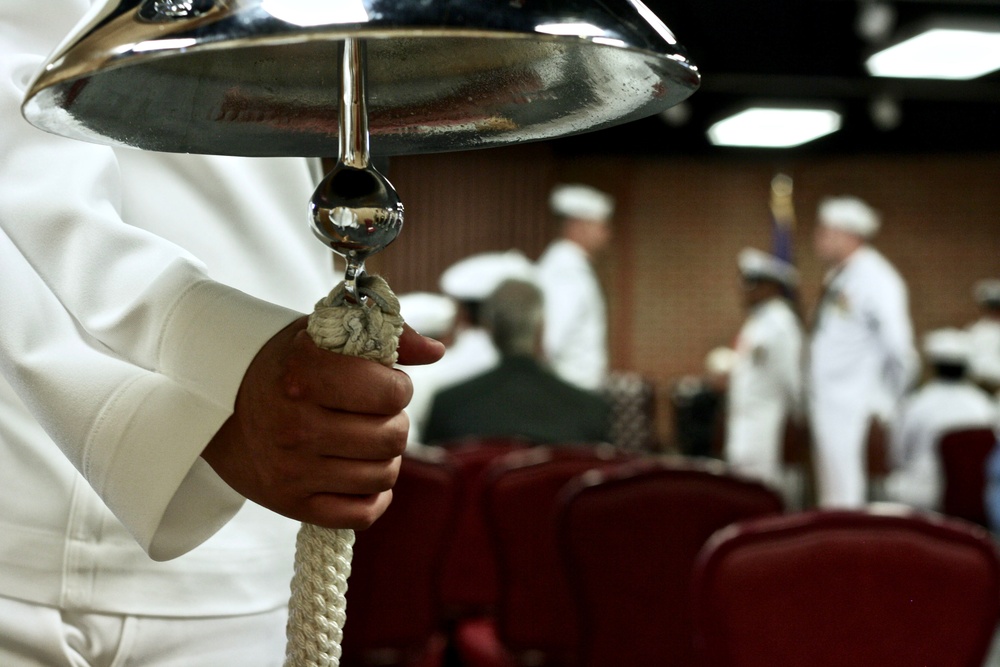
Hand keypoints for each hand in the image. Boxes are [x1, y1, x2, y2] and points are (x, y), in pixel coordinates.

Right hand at [202, 318, 443, 528]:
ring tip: (367, 440)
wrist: (216, 404)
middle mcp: (296, 423)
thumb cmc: (285, 364)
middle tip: (374, 413)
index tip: (382, 381)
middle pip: (393, 436)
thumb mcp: (327, 335)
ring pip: (383, 475)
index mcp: (306, 371)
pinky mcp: (289, 503)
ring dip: (386, 457)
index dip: (398, 386)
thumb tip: (437, 352)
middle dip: (394, 421)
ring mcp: (291, 468)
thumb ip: (386, 336)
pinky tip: (365, 476)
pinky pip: (361, 515)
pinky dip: (375, 498)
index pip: (391, 392)